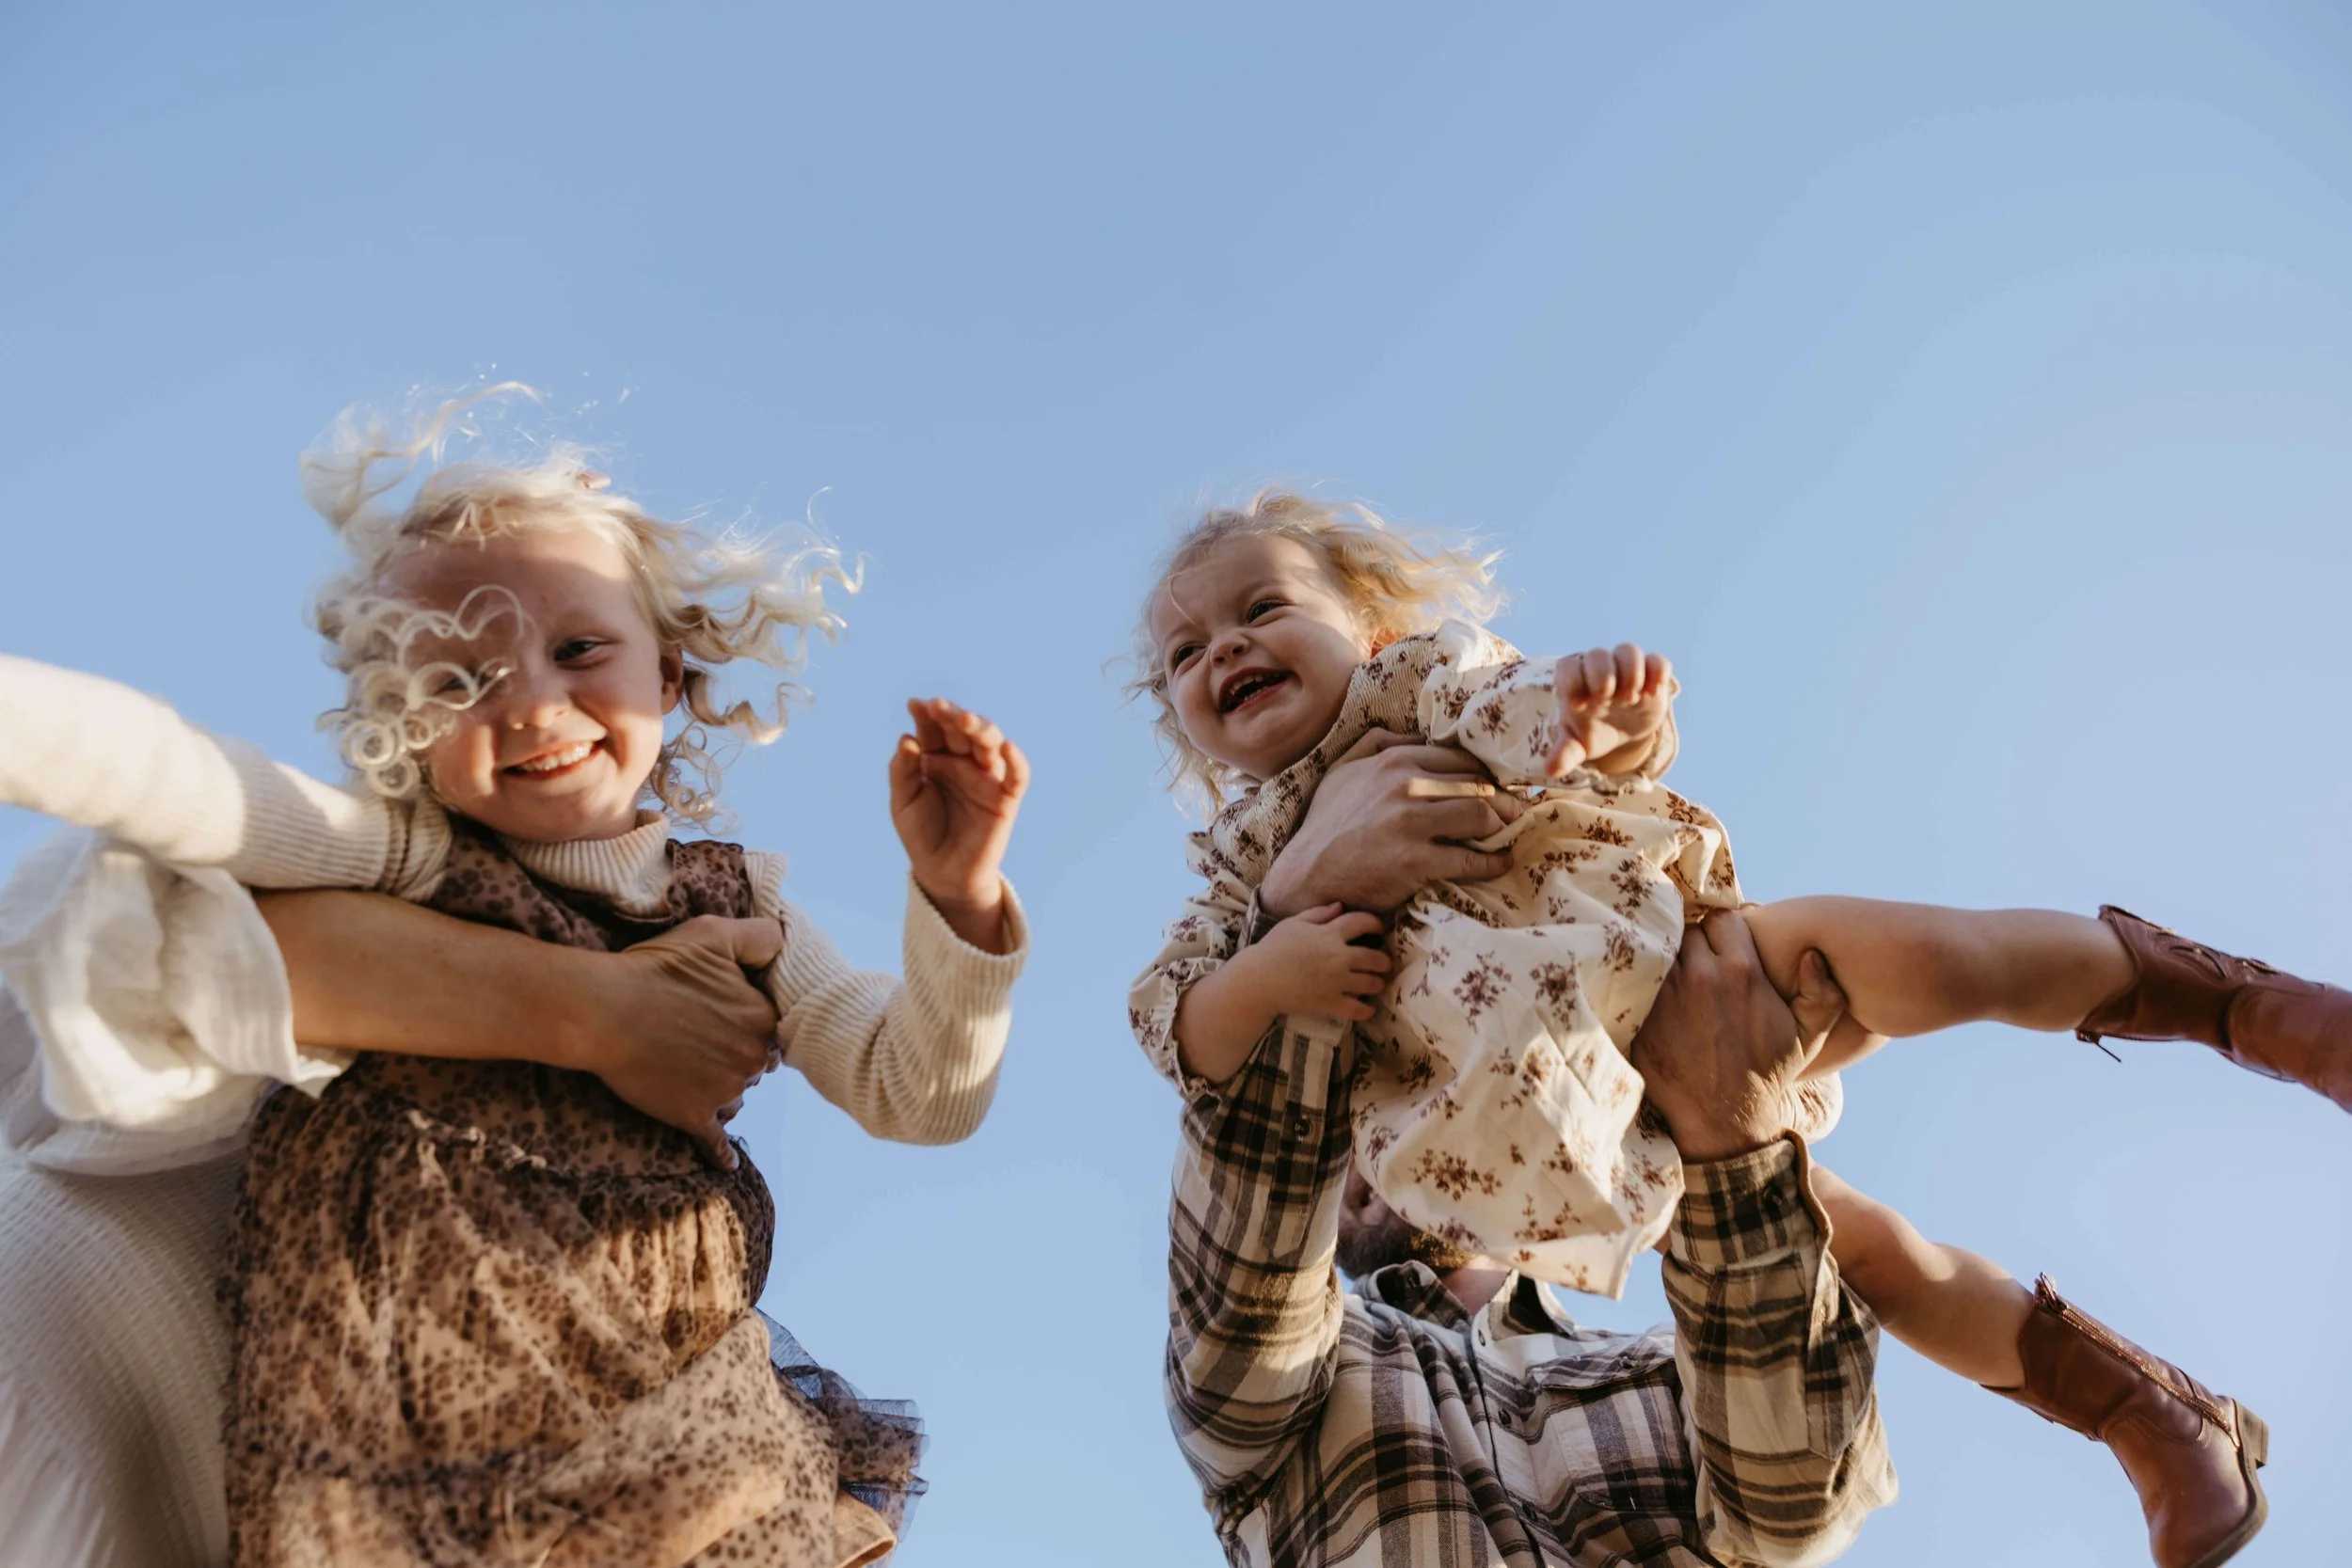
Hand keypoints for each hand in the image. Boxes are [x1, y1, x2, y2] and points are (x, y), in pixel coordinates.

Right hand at [580, 914, 783, 1169]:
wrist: (604, 1012)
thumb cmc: (656, 969)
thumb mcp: (713, 934)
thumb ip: (759, 936)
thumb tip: (785, 942)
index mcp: (762, 1018)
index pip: (768, 1028)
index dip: (744, 1022)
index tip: (717, 1016)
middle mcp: (752, 1059)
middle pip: (753, 1065)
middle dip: (733, 1057)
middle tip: (697, 1042)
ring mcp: (724, 1091)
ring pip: (733, 1097)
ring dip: (719, 1092)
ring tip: (686, 1074)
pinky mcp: (694, 1117)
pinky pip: (716, 1143)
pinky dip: (720, 1154)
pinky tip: (726, 1164)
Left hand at [890, 697, 1028, 953]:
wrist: (942, 873)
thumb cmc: (921, 834)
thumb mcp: (902, 802)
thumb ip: (902, 771)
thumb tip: (908, 738)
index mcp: (936, 756)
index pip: (934, 728)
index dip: (927, 714)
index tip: (915, 705)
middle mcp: (963, 761)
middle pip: (963, 729)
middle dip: (953, 715)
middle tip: (940, 708)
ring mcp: (986, 777)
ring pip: (990, 744)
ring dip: (980, 727)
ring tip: (965, 720)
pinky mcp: (1006, 798)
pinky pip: (1017, 776)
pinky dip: (1016, 760)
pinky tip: (1006, 747)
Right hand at [1250, 905, 1392, 1021]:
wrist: (1259, 980)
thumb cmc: (1273, 949)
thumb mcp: (1293, 924)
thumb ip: (1318, 914)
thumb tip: (1340, 906)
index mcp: (1330, 934)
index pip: (1363, 923)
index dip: (1375, 924)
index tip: (1378, 929)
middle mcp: (1339, 957)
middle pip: (1375, 957)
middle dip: (1383, 961)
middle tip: (1384, 963)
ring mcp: (1337, 981)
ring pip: (1371, 983)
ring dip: (1377, 983)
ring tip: (1377, 984)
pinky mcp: (1330, 1003)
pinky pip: (1357, 1009)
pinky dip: (1366, 1010)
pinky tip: (1368, 1009)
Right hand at [1260, 729, 1523, 917]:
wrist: (1306, 874)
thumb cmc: (1326, 823)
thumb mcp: (1343, 770)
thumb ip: (1378, 743)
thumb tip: (1416, 734)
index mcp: (1394, 760)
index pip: (1460, 759)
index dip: (1486, 774)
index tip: (1498, 787)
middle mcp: (1405, 785)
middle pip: (1477, 785)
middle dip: (1504, 799)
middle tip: (1518, 811)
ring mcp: (1411, 822)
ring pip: (1481, 814)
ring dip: (1504, 825)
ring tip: (1511, 833)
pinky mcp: (1415, 860)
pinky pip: (1470, 858)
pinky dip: (1493, 861)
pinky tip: (1499, 862)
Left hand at [1546, 643, 1673, 776]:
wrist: (1623, 732)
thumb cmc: (1594, 731)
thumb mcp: (1578, 744)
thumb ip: (1565, 753)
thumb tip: (1551, 771)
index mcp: (1576, 683)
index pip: (1568, 666)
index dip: (1571, 682)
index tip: (1578, 707)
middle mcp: (1600, 671)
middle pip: (1597, 654)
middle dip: (1602, 675)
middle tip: (1608, 699)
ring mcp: (1627, 670)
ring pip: (1628, 651)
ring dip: (1631, 671)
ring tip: (1631, 698)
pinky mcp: (1652, 675)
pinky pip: (1658, 661)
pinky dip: (1659, 672)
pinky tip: (1653, 694)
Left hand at [1628, 911, 1847, 1161]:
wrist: (1723, 1120)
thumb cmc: (1767, 1075)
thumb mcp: (1809, 1037)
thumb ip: (1823, 993)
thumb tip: (1813, 956)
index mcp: (1742, 972)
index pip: (1722, 920)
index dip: (1721, 931)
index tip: (1721, 948)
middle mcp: (1701, 976)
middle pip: (1687, 931)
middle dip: (1692, 943)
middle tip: (1696, 963)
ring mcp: (1665, 995)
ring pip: (1659, 950)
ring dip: (1666, 959)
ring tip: (1674, 978)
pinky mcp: (1641, 1015)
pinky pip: (1636, 978)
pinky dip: (1643, 981)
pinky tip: (1651, 993)